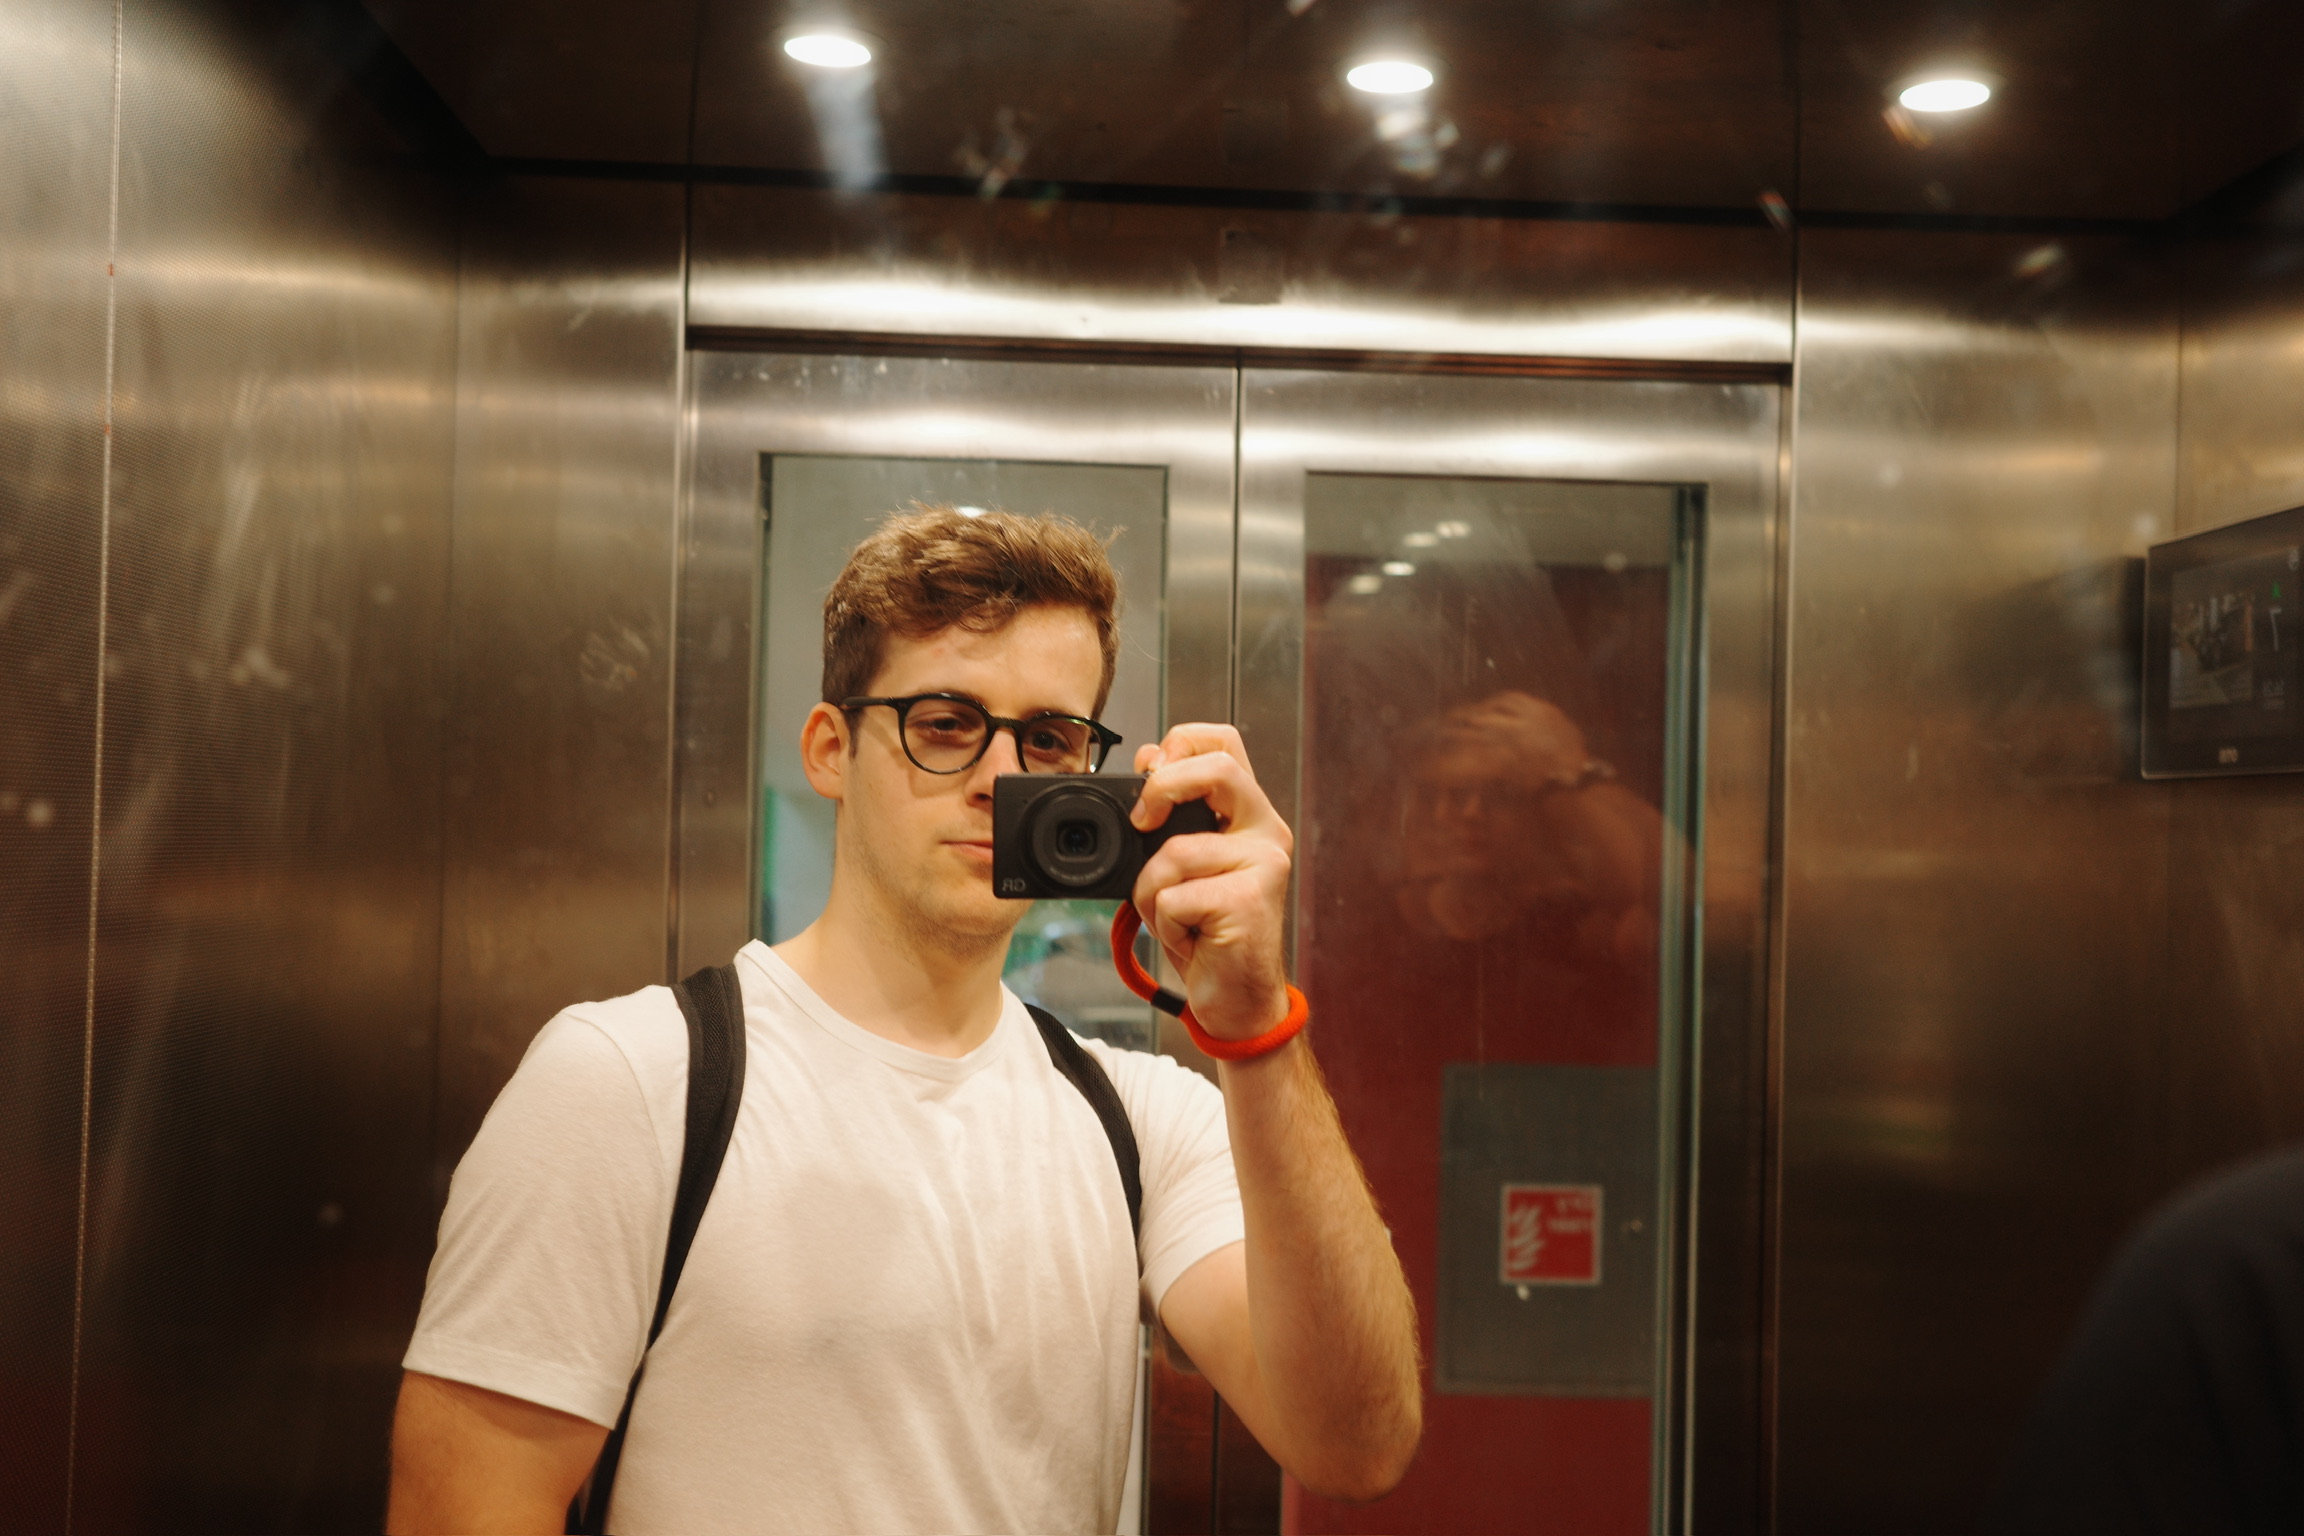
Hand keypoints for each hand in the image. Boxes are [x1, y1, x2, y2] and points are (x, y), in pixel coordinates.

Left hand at [1128, 724, 1294, 1043]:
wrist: (1237, 999)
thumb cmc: (1208, 931)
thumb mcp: (1182, 866)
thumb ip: (1171, 818)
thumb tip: (1147, 764)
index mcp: (1250, 815)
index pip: (1224, 741)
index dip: (1180, 742)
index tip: (1149, 774)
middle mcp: (1267, 832)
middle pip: (1216, 768)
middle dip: (1161, 788)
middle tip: (1140, 821)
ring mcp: (1264, 866)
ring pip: (1174, 851)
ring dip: (1151, 891)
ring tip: (1176, 915)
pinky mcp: (1249, 902)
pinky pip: (1172, 897)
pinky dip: (1163, 923)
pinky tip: (1190, 936)